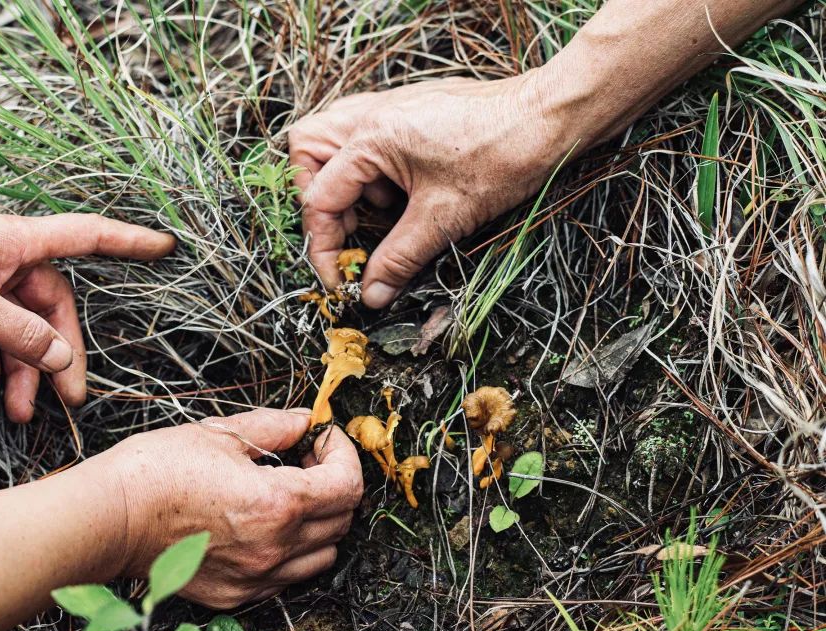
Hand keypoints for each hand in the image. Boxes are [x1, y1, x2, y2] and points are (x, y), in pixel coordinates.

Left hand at [0, 205, 173, 421]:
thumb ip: (17, 333)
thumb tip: (59, 360)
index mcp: (19, 242)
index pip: (88, 236)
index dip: (129, 242)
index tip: (165, 245)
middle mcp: (9, 260)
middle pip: (52, 310)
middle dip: (55, 357)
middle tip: (67, 401)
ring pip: (19, 331)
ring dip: (21, 371)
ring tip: (18, 411)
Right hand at [98, 408, 363, 608]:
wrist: (110, 518)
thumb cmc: (156, 472)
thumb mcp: (220, 434)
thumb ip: (273, 427)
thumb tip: (304, 420)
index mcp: (279, 503)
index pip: (348, 485)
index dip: (344, 453)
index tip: (325, 438)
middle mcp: (276, 547)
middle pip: (342, 521)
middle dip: (335, 484)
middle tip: (306, 461)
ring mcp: (257, 577)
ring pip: (323, 555)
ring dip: (320, 523)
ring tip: (288, 495)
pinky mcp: (237, 594)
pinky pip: (287, 576)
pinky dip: (291, 551)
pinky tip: (262, 524)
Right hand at [288, 73, 572, 307]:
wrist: (552, 118)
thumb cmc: (503, 156)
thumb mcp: (444, 219)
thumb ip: (398, 258)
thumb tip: (371, 294)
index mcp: (371, 137)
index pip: (320, 197)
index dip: (324, 245)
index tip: (340, 278)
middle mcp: (373, 113)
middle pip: (307, 149)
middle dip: (319, 197)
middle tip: (351, 229)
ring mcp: (392, 106)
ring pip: (334, 137)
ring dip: (344, 179)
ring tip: (380, 207)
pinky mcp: (412, 109)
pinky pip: (367, 134)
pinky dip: (372, 167)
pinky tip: (403, 188)